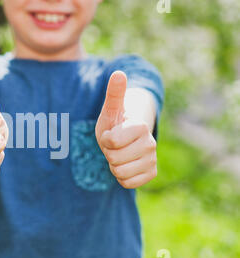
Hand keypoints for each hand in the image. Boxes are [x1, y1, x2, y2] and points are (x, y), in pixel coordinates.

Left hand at [95, 71, 156, 188]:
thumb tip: (118, 73)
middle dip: (109, 153)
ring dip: (114, 165)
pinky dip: (121, 177)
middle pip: (114, 159)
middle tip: (115, 145)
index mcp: (140, 126)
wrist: (125, 136)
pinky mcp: (151, 173)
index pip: (111, 142)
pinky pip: (128, 183)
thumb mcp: (110, 109)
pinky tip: (125, 164)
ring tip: (119, 154)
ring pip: (120, 172)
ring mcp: (152, 159)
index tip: (111, 133)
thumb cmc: (115, 121)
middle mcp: (150, 143)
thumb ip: (114, 93)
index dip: (105, 139)